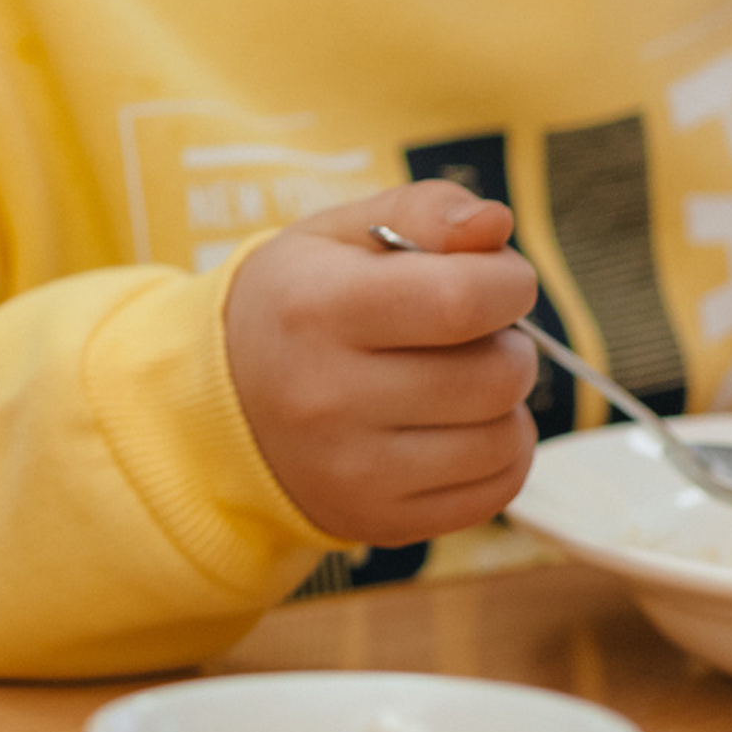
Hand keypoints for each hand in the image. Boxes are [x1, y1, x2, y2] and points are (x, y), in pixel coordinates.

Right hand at [225, 180, 539, 547]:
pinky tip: (461, 424)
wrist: (223, 400)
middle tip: (475, 330)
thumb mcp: (337, 236)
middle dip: (509, 342)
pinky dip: (501, 452)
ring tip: (462, 376)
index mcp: (317, 307)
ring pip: (503, 439)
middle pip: (493, 376)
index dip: (507, 282)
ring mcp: (354, 468)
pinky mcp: (380, 520)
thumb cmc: (297, 303)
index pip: (460, 301)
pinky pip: (496, 491)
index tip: (500, 276)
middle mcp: (329, 396)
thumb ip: (422, 211)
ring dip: (507, 401)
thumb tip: (497, 223)